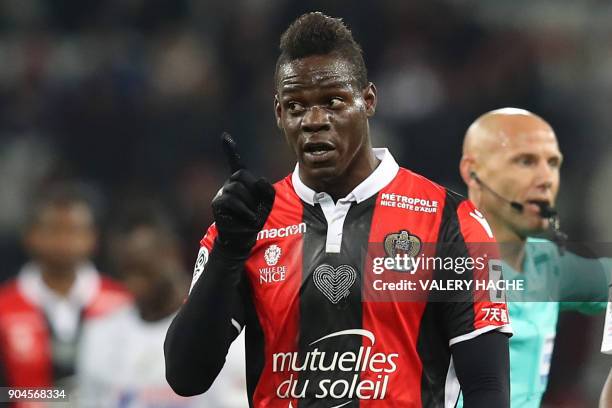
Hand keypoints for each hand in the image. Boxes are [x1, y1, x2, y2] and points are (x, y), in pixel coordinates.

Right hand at [212, 133, 274, 252]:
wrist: (243, 238)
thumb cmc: (253, 220)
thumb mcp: (267, 204)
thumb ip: (268, 191)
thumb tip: (259, 179)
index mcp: (241, 183)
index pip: (236, 163)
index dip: (230, 150)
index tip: (224, 136)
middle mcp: (229, 185)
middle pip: (243, 176)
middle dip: (254, 192)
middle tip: (255, 208)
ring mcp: (222, 193)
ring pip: (237, 188)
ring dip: (249, 204)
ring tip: (250, 216)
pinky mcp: (217, 204)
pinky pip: (232, 200)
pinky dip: (244, 210)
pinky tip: (247, 219)